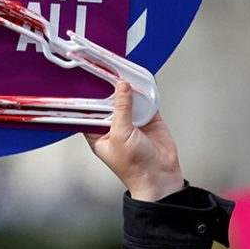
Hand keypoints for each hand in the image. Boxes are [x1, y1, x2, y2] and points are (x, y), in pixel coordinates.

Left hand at [84, 81, 183, 201]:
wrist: (160, 176)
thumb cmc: (134, 167)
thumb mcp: (120, 134)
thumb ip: (121, 109)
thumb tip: (121, 88)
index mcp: (98, 133)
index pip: (90, 110)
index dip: (90, 96)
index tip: (90, 80)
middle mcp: (113, 126)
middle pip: (109, 101)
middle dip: (110, 89)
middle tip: (110, 72)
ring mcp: (131, 122)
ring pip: (128, 99)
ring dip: (129, 89)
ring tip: (126, 73)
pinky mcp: (148, 119)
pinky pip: (145, 102)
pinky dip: (145, 93)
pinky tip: (142, 84)